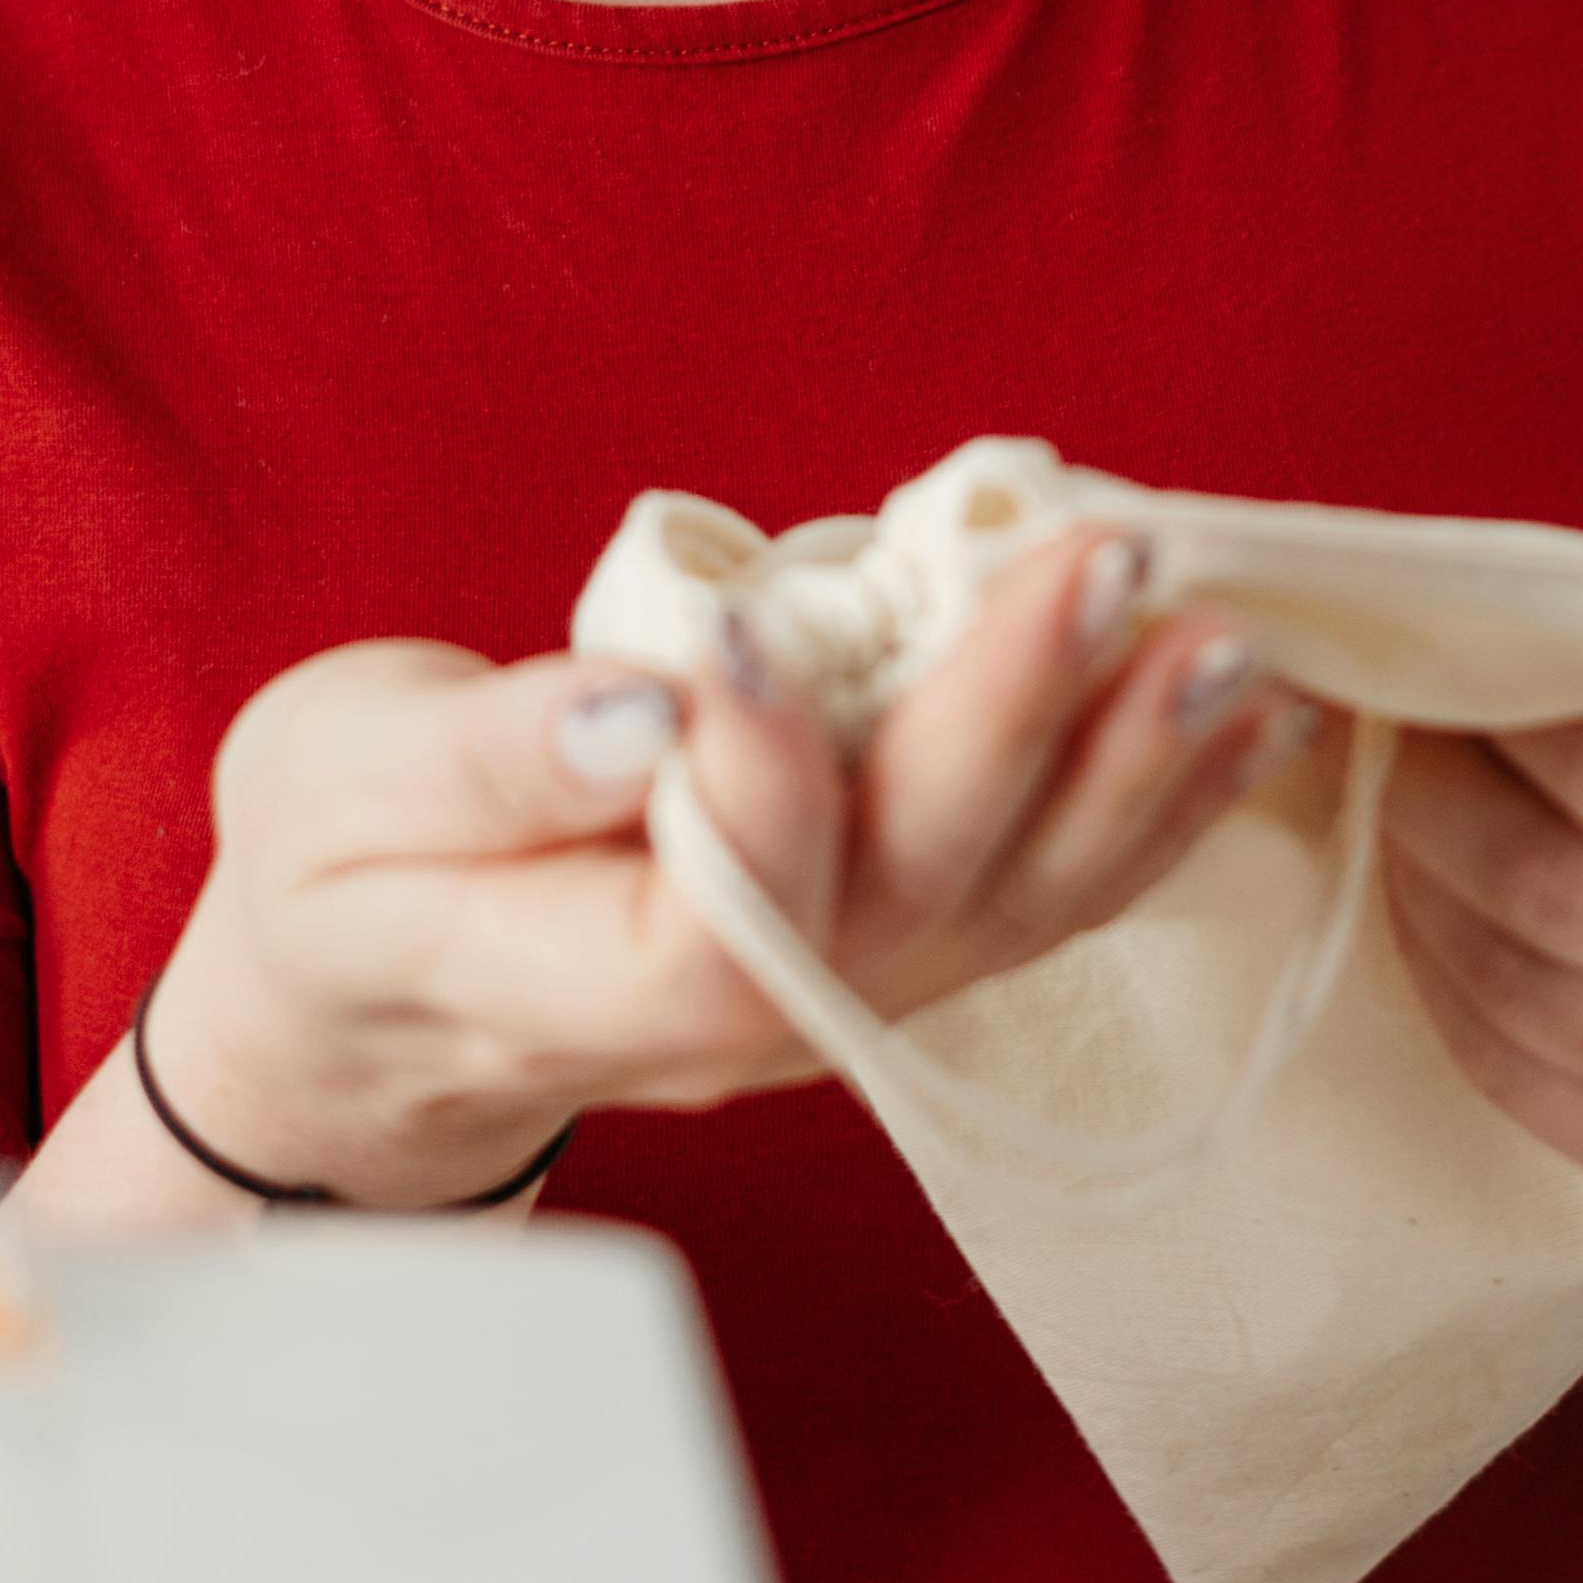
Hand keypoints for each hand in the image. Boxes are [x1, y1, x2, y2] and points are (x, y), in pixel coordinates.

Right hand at [135, 525, 1309, 1211]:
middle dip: (1021, 717)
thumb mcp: (336, 792)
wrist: (379, 1001)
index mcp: (586, 983)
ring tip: (1233, 642)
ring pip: (1017, 899)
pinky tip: (1247, 708)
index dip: (764, 781)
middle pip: (913, 892)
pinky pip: (1047, 885)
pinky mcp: (896, 945)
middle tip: (1105, 559)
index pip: (721, 919)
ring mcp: (844, 995)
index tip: (763, 622)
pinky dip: (1154, 796)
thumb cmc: (339, 875)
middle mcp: (750, 1022)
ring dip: (1135, 767)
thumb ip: (486, 760)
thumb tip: (647, 711)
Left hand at [1379, 487, 1582, 1344]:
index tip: (1464, 654)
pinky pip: (1533, 1089)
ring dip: (1425, 886)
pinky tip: (1453, 908)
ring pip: (1529, 997)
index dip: (1511, 709)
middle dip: (1437, 795)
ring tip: (1415, 805)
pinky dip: (1453, 991)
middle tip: (1407, 725)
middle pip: (1563, 888)